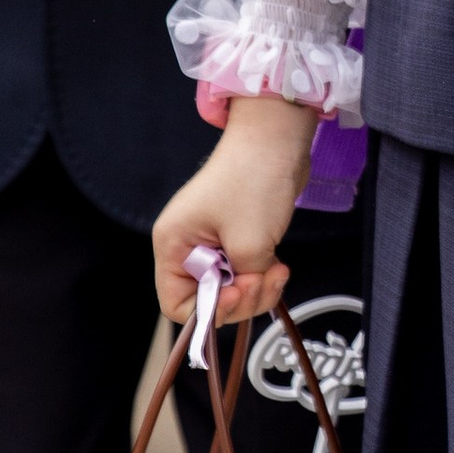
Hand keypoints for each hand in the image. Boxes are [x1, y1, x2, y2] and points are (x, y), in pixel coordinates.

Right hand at [153, 100, 318, 324]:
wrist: (276, 140)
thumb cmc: (253, 182)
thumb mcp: (248, 243)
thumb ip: (244, 283)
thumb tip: (247, 298)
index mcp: (173, 244)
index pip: (177, 303)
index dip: (207, 312)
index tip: (236, 297)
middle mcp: (186, 245)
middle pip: (206, 298)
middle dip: (241, 298)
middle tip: (264, 280)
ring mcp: (211, 242)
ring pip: (230, 288)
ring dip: (257, 288)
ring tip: (279, 271)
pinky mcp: (234, 237)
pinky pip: (244, 273)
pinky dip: (262, 276)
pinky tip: (280, 266)